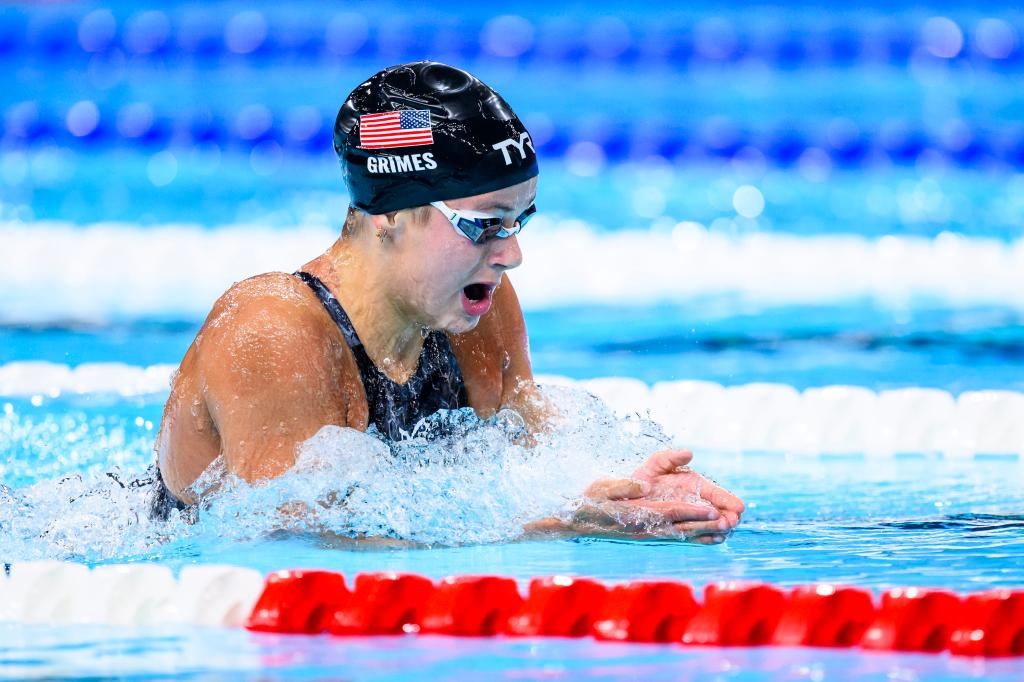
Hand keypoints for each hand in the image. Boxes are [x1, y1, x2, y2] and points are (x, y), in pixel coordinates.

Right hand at [582, 449, 744, 543]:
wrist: (577, 523)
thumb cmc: (590, 502)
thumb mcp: (603, 488)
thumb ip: (624, 487)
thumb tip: (646, 486)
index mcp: (637, 515)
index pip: (670, 512)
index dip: (692, 511)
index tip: (713, 510)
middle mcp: (646, 529)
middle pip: (681, 527)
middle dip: (706, 525)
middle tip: (730, 523)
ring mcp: (647, 535)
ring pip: (680, 535)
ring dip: (703, 534)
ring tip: (725, 533)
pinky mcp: (647, 537)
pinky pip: (674, 538)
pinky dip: (692, 538)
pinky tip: (706, 538)